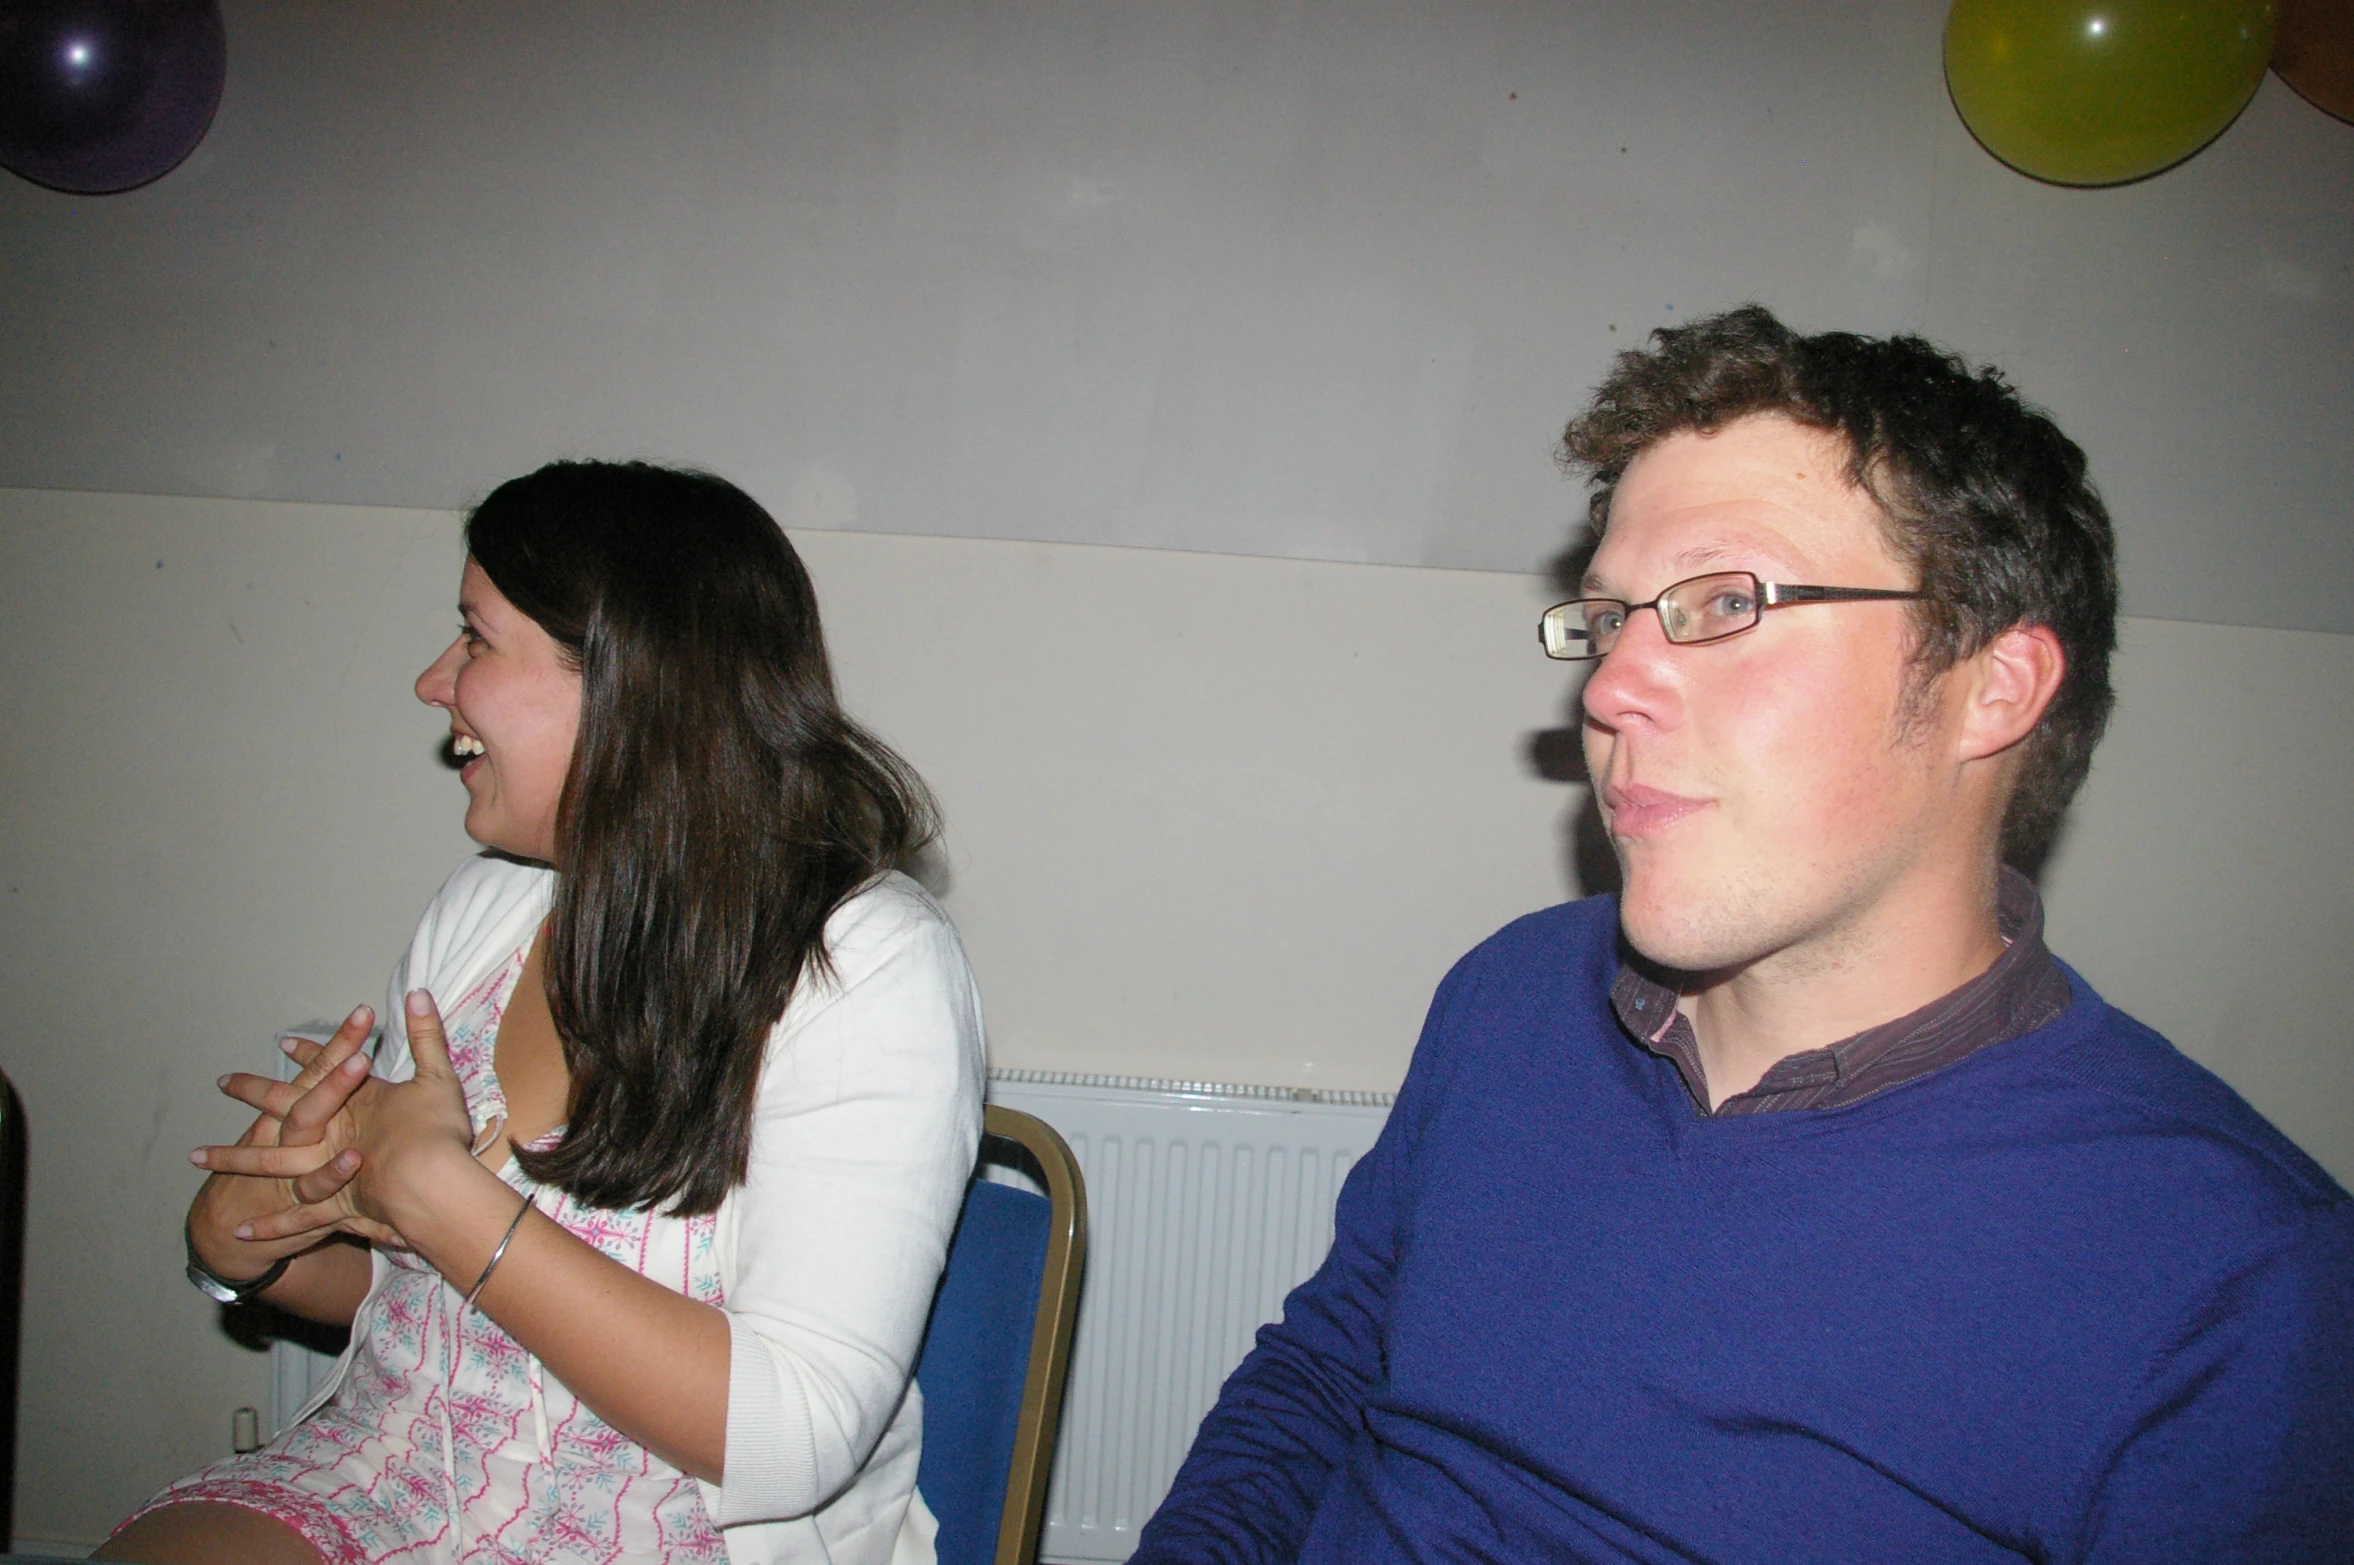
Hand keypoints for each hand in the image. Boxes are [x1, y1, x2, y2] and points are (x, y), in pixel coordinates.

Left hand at [196, 990, 482, 1246]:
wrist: (432, 1184)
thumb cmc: (435, 1132)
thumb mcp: (437, 1077)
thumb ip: (426, 1036)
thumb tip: (418, 992)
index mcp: (353, 1102)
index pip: (324, 1071)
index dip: (307, 1055)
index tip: (284, 1042)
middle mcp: (328, 1133)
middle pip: (284, 1109)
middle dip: (254, 1092)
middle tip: (224, 1082)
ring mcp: (323, 1171)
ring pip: (268, 1164)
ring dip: (232, 1158)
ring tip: (197, 1157)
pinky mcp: (330, 1209)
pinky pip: (294, 1219)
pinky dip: (268, 1226)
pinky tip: (240, 1232)